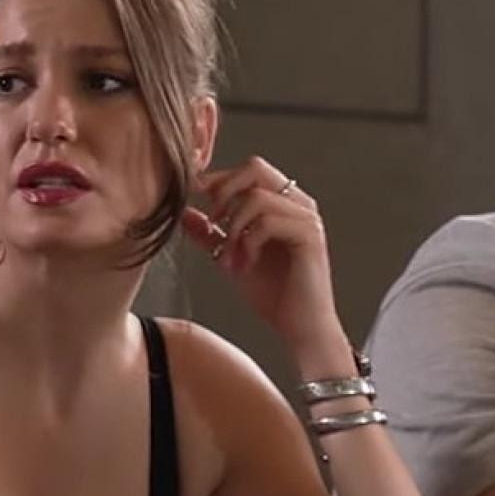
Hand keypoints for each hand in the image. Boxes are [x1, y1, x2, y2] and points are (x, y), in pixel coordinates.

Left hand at [180, 155, 344, 360]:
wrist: (299, 327)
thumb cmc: (273, 294)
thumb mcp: (230, 258)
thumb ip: (210, 234)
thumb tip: (184, 213)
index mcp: (282, 203)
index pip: (248, 170)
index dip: (217, 179)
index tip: (193, 195)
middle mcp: (298, 203)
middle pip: (255, 168)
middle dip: (224, 193)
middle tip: (213, 222)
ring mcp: (306, 217)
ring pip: (257, 197)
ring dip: (234, 228)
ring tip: (229, 258)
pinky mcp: (310, 236)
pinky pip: (269, 222)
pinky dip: (248, 242)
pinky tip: (245, 264)